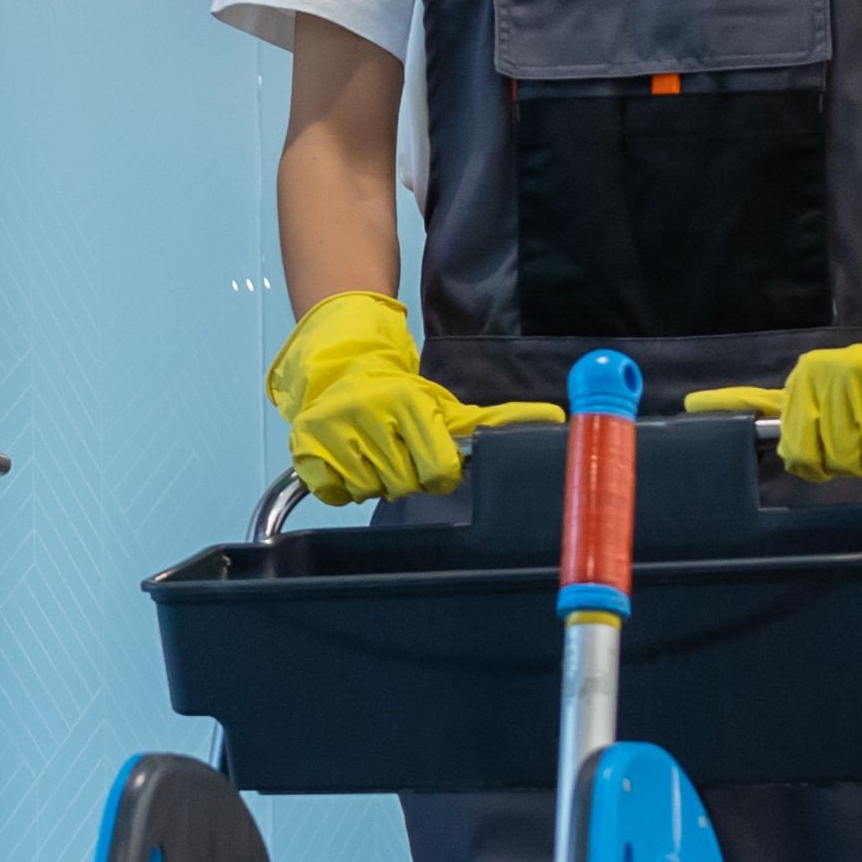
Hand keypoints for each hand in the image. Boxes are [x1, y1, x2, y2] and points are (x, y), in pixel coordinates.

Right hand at [267, 291, 563, 499]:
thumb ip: (496, 420)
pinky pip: (335, 493)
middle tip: (396, 452)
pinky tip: (347, 461)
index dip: (438, 472)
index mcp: (407, 402)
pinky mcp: (305, 448)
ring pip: (369, 490)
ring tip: (372, 452)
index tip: (428, 456)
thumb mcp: (445, 405)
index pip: (438, 471)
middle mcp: (368, 412)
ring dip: (374, 480)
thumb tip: (555, 419)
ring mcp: (333, 430)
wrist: (339, 368)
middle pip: (403, 485)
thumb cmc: (399, 395)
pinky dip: (342, 485)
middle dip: (404, 475)